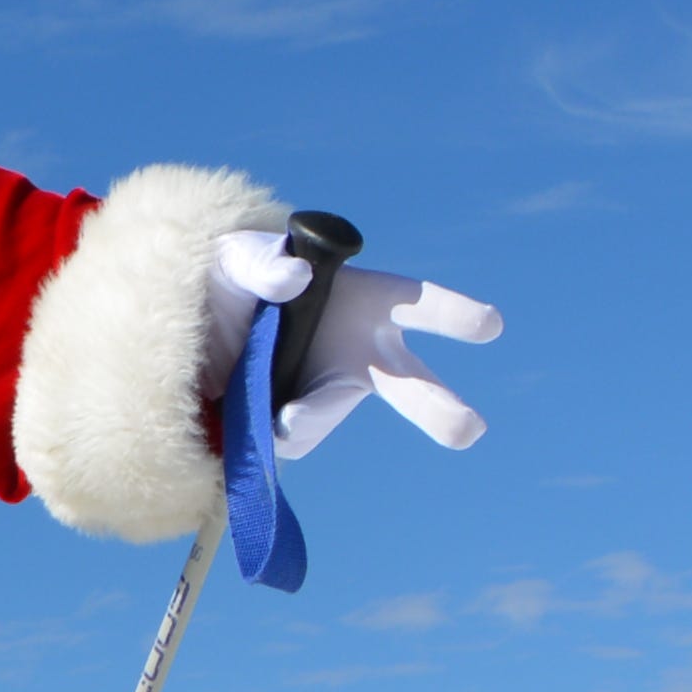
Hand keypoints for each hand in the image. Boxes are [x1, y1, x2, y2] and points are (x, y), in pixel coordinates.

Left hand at [211, 229, 499, 459]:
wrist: (201, 335)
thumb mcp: (241, 258)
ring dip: (306, 419)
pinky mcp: (299, 425)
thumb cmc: (240, 281)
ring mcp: (332, 393)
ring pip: (323, 414)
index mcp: (371, 302)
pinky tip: (243, 404)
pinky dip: (258, 423)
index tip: (490, 325)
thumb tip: (294, 278)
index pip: (420, 304)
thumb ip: (264, 263)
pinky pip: (281, 433)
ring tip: (284, 418)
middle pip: (410, 387)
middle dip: (438, 410)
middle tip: (469, 431)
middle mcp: (363, 354)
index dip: (454, 314)